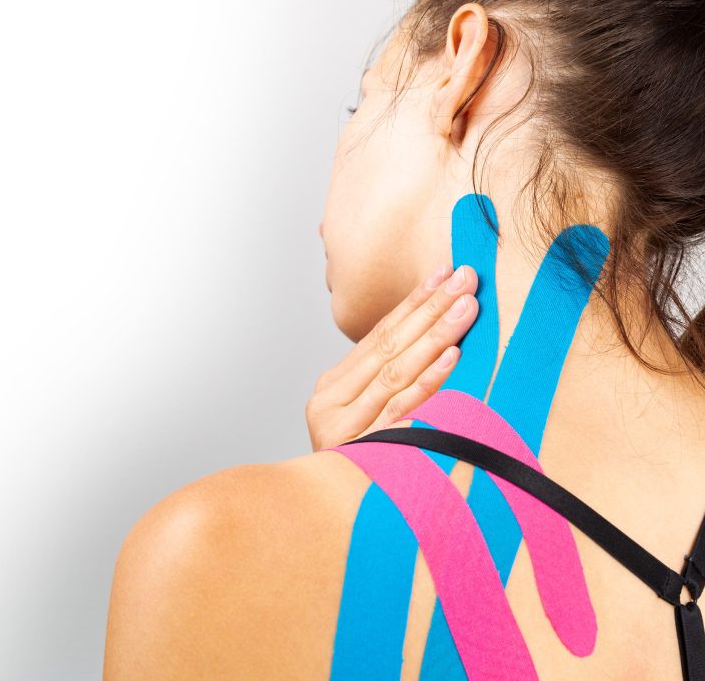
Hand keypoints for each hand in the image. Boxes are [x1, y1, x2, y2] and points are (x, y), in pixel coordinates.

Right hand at [306, 264, 478, 450]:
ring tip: (467, 306)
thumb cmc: (361, 468)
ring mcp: (346, 430)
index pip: (378, 336)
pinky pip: (405, 411)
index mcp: (330, 391)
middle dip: (431, 308)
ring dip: (436, 335)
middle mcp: (330, 406)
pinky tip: (453, 357)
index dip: (413, 302)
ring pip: (397, 372)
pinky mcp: (366, 453)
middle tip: (465, 277)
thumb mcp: (362, 420)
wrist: (332, 524)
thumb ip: (384, 384)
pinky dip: (430, 382)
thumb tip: (434, 338)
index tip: (443, 272)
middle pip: (388, 346)